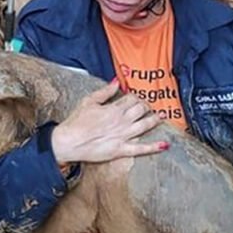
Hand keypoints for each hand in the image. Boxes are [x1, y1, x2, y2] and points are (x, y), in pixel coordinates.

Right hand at [51, 79, 166, 163]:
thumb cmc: (76, 121)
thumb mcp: (89, 101)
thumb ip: (105, 92)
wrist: (69, 142)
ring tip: (161, 117)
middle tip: (148, 106)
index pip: (132, 98)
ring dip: (155, 120)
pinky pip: (141, 149)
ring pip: (145, 126)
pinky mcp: (121, 150)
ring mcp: (123, 136)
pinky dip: (154, 147)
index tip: (136, 98)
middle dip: (147, 106)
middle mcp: (122, 121)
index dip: (136, 96)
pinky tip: (164, 145)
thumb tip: (117, 81)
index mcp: (114, 108)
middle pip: (141, 110)